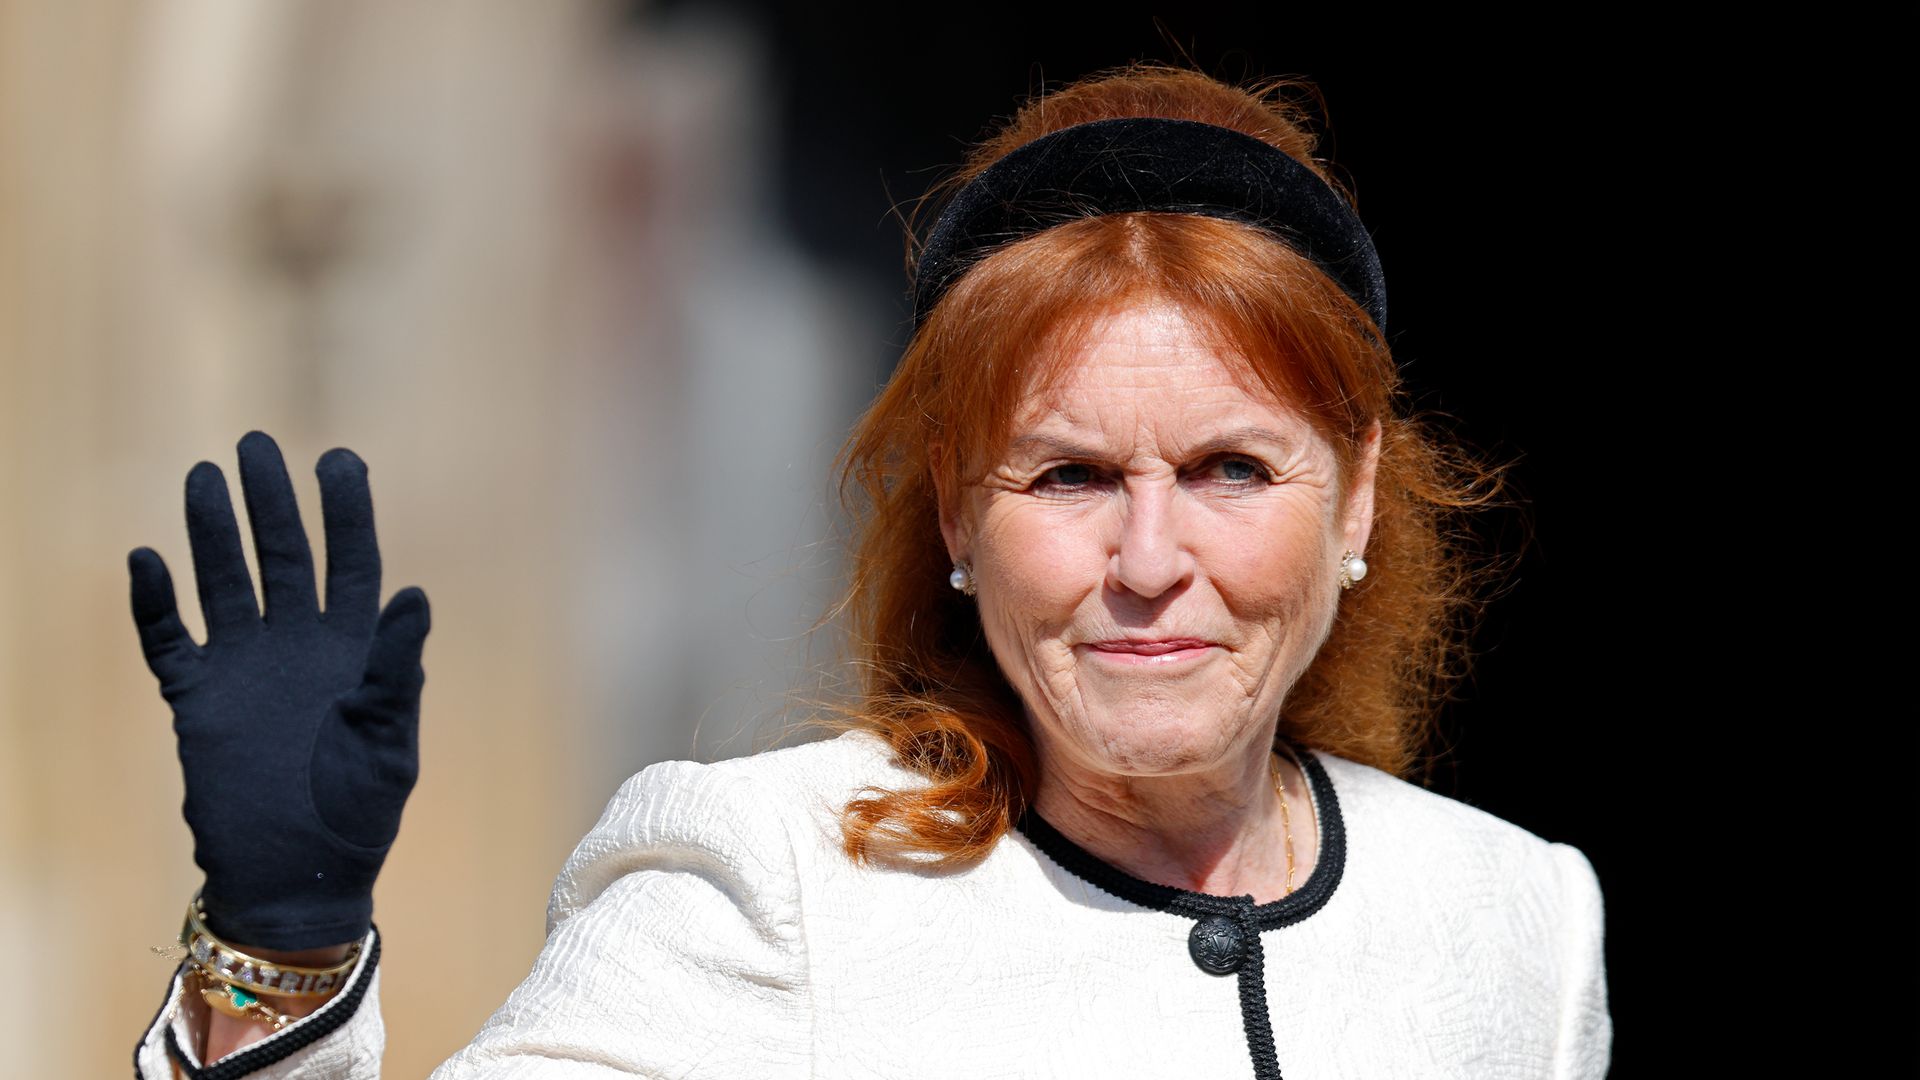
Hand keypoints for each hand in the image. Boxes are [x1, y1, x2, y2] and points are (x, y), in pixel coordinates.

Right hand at [128, 431, 429, 949]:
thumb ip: (397, 669)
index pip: (351, 563)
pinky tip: (146, 560)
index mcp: (355, 650)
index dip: (346, 512)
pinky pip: (169, 640)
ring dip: (212, 532)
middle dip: (271, 501)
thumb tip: (416, 596)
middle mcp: (298, 646)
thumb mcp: (390, 742)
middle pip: (282, 556)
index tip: (338, 459)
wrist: (296, 878)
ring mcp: (245, 669)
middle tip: (255, 443)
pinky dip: (156, 603)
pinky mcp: (197, 700)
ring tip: (202, 476)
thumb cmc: (359, 814)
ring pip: (224, 582)